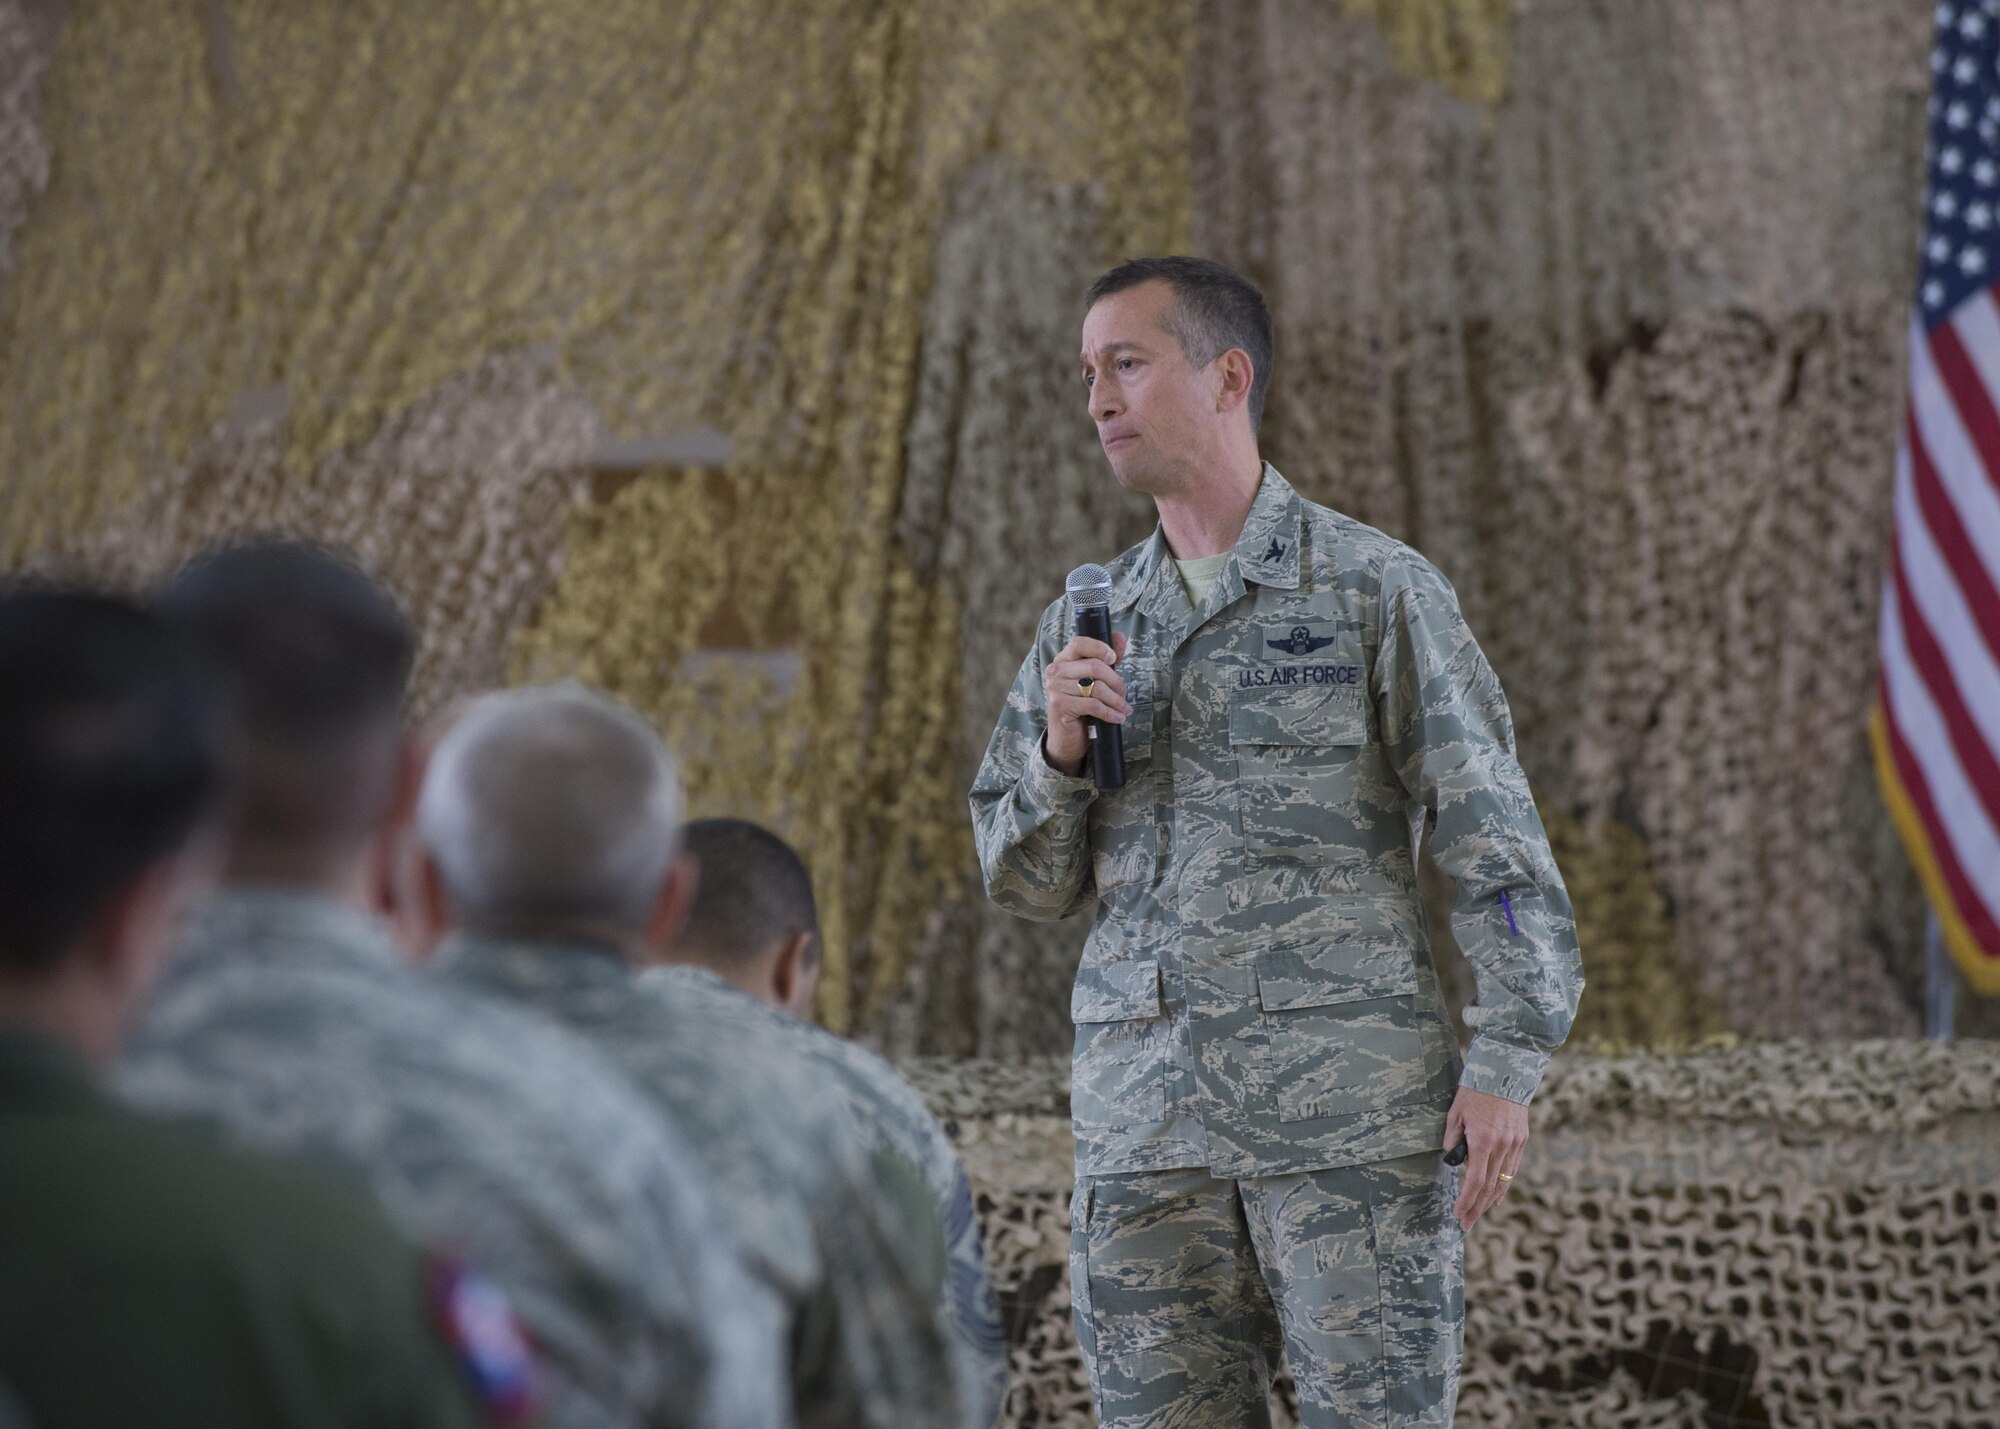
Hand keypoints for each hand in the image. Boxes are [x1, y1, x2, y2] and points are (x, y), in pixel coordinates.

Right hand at [1041, 632, 1130, 773]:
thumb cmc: (1082, 705)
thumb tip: (1120, 637)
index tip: (1114, 658)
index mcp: (1063, 659)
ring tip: (1123, 708)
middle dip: (1116, 682)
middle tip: (1124, 694)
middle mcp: (1055, 671)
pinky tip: (1117, 717)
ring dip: (1116, 700)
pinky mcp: (1059, 705)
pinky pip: (1093, 705)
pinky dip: (1110, 712)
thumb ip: (1107, 659)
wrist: (1067, 737)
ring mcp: (1055, 688)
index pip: (1079, 643)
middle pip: (1094, 666)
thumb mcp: (1096, 680)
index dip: (1099, 647)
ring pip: (1096, 688)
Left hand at [1443, 1085, 1527, 1230]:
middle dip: (1477, 1208)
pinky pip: (1512, 1168)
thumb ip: (1452, 1139)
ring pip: (1503, 1180)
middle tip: (1466, 1224)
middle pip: (1490, 1187)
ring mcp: (1515, 1144)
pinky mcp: (1522, 1139)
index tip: (1457, 1214)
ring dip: (1490, 1200)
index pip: (1474, 1181)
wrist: (1505, 1072)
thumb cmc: (1474, 1091)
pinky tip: (1496, 1194)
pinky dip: (1504, 1184)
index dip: (1466, 1201)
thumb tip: (1452, 1161)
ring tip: (1478, 1213)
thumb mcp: (1455, 1113)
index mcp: (1483, 1140)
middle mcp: (1502, 1145)